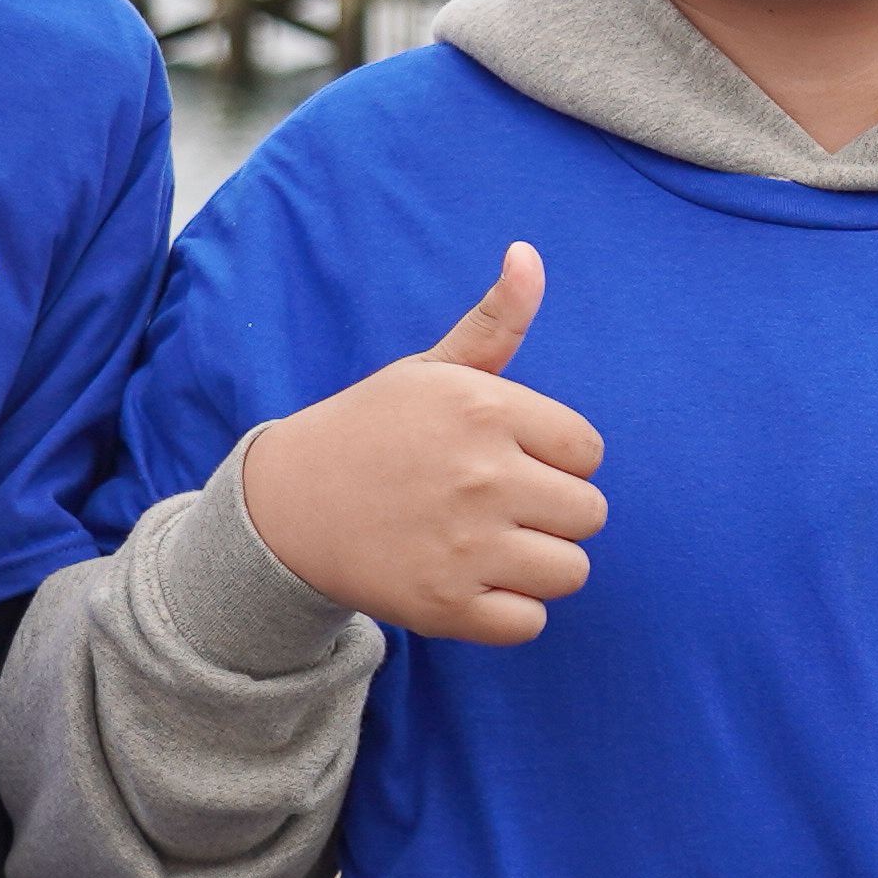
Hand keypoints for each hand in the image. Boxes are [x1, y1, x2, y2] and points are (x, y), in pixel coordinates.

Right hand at [236, 244, 608, 643]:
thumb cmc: (374, 430)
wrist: (288, 506)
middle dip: (554, 512)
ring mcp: (466, 546)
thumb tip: (529, 254)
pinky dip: (510, 611)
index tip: (511, 460)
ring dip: (539, 564)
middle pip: (589, 513)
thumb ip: (495, 323)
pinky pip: (531, 622)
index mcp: (485, 410)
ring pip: (571, 571)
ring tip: (491, 545)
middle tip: (499, 507)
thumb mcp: (430, 370)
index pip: (588, 451)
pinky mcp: (446, 607)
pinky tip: (474, 583)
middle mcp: (483, 477)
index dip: (556, 459)